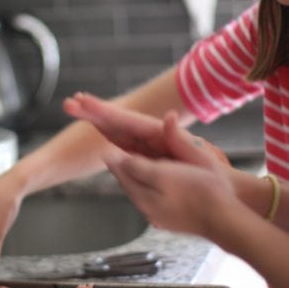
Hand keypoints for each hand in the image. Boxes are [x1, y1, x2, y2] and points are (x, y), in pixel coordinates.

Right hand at [64, 92, 228, 164]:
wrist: (219, 186)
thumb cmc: (208, 173)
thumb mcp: (196, 156)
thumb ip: (178, 138)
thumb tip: (167, 118)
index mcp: (157, 134)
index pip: (124, 120)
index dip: (102, 111)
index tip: (83, 101)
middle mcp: (149, 136)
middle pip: (115, 121)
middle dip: (93, 111)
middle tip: (69, 102)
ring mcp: (146, 145)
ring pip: (115, 129)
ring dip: (96, 118)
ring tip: (75, 106)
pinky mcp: (145, 155)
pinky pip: (121, 141)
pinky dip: (107, 132)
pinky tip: (96, 126)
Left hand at [103, 147, 232, 235]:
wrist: (224, 218)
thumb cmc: (197, 190)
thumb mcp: (164, 174)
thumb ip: (139, 168)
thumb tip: (119, 161)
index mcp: (143, 196)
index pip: (123, 174)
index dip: (116, 160)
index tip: (108, 149)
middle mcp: (148, 209)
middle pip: (130, 186)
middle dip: (123, 171)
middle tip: (116, 157)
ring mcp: (162, 217)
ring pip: (143, 194)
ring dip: (136, 180)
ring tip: (132, 169)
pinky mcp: (176, 220)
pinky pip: (156, 200)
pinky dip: (150, 189)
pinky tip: (155, 185)